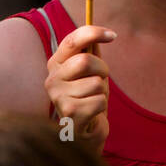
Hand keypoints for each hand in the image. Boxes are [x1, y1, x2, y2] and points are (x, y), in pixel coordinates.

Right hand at [45, 25, 116, 152]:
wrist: (83, 132)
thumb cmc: (87, 97)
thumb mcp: (90, 71)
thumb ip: (92, 52)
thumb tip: (104, 33)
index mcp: (56, 64)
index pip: (72, 41)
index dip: (93, 33)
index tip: (112, 35)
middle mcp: (52, 79)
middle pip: (85, 61)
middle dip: (102, 69)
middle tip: (102, 79)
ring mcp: (58, 98)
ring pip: (96, 83)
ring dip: (103, 91)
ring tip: (93, 99)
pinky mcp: (69, 114)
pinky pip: (99, 101)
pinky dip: (102, 105)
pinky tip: (92, 112)